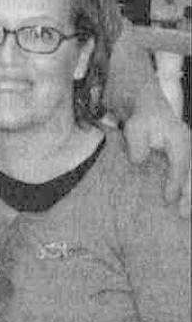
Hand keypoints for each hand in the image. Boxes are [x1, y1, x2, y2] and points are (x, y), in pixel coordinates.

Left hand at [123, 102, 191, 216]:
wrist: (146, 107)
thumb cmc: (141, 119)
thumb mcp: (135, 127)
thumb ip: (137, 143)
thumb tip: (138, 160)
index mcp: (179, 140)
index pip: (180, 164)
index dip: (175, 183)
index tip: (169, 199)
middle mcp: (188, 146)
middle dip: (189, 194)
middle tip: (183, 214)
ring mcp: (187, 152)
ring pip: (191, 175)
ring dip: (189, 194)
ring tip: (185, 214)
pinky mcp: (182, 158)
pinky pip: (186, 175)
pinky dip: (185, 188)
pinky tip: (182, 203)